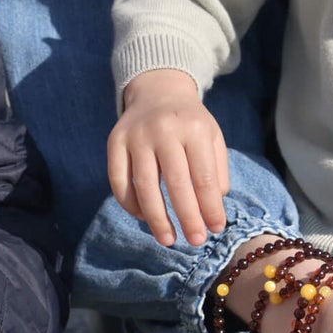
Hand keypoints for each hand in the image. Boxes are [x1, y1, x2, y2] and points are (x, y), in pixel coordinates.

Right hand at [108, 69, 227, 245]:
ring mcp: (136, 136)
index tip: (216, 228)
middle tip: (196, 241)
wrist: (157, 91)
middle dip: (187, 218)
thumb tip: (213, 207)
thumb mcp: (212, 136)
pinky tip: (144, 217)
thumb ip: (218, 170)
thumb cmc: (190, 122)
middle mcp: (163, 130)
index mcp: (194, 128)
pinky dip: (130, 204)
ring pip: (144, 186)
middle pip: (176, 184)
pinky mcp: (115, 142)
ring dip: (157, 219)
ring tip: (168, 239)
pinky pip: (119, 181)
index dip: (211, 207)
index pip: (204, 176)